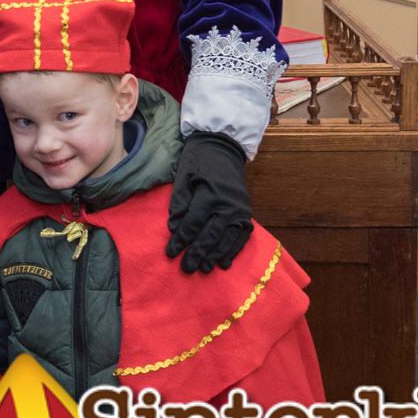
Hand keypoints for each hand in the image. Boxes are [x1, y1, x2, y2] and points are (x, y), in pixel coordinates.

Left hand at [166, 131, 253, 272]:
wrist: (224, 148)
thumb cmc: (198, 162)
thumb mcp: (183, 177)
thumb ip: (180, 203)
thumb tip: (175, 228)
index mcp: (209, 195)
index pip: (192, 224)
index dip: (181, 240)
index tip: (171, 253)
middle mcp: (227, 206)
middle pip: (210, 235)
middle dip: (197, 253)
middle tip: (186, 268)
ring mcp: (239, 211)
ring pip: (226, 239)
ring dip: (214, 256)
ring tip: (204, 268)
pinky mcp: (246, 214)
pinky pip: (241, 237)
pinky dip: (233, 250)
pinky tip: (224, 262)